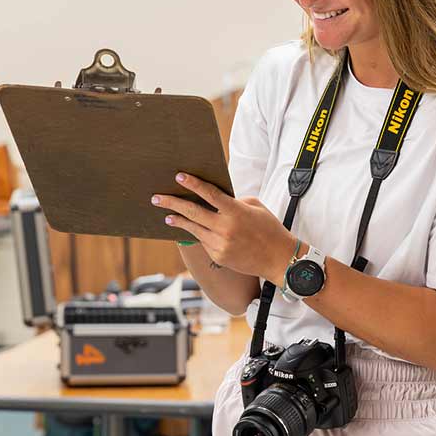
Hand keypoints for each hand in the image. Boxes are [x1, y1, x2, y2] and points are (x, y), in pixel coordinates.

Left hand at [151, 172, 295, 282]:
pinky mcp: (218, 257)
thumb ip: (234, 201)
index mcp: (236, 212)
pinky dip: (196, 233)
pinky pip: (203, 241)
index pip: (209, 194)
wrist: (279, 259)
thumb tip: (215, 199)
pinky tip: (189, 229)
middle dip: (172, 203)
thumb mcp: (256, 207)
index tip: (179, 176)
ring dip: (178, 221)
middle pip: (192, 212)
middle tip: (157, 198)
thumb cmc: (269, 229)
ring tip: (166, 215)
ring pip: (193, 229)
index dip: (193, 184)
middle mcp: (225, 228)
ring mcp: (220, 244)